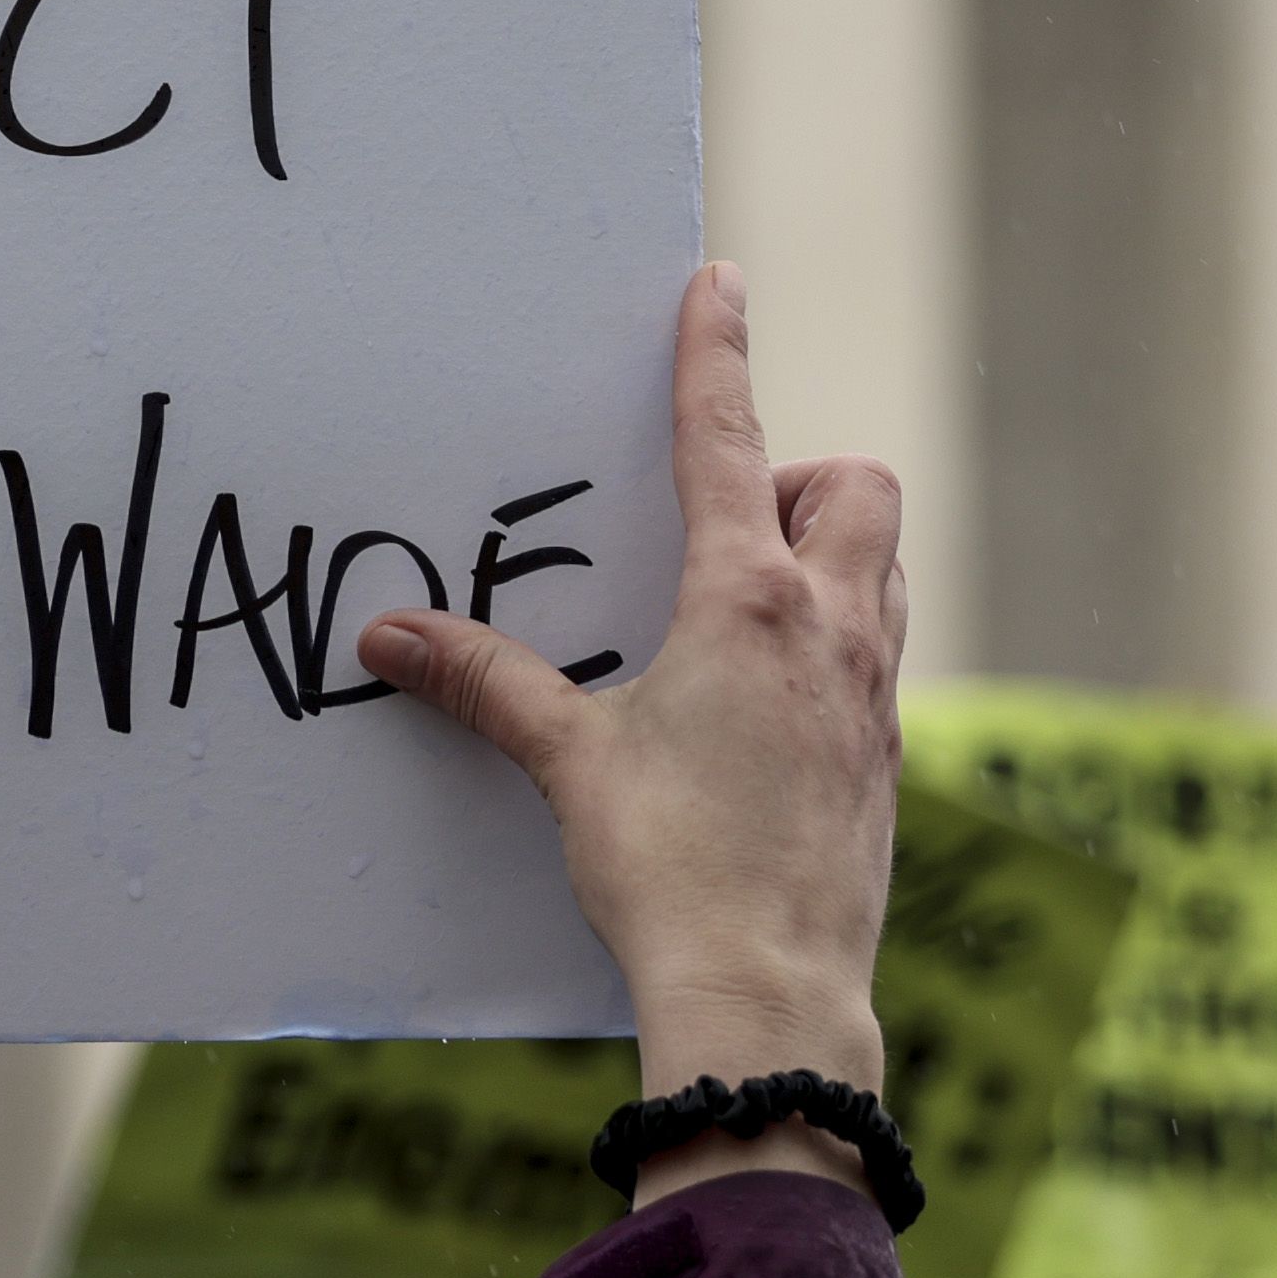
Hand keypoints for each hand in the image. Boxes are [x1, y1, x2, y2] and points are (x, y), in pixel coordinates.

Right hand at [358, 263, 904, 1204]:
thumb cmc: (672, 872)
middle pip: (855, 486)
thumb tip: (389, 637)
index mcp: (747, 603)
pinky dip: (838, 639)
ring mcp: (873, 694)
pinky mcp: (887, 758)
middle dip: (800, 474)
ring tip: (744, 606)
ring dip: (829, 552)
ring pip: (882, 566)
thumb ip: (486, 685)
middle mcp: (829, 628)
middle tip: (726, 523)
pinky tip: (773, 702)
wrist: (772, 995)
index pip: (729, 438)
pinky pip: (880, 653)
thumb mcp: (569, 763)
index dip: (716, 352)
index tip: (718, 282)